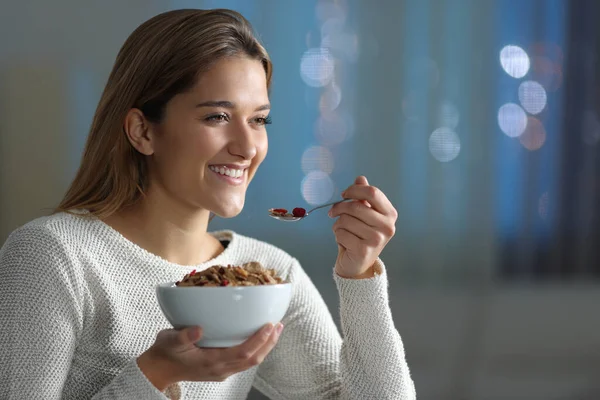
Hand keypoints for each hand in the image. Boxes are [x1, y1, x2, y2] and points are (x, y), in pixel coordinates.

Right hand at [137, 323, 282, 389]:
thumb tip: (198, 328)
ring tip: (275, 329)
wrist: (158, 369)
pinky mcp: (221, 368)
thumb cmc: (165, 352)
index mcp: (211, 362)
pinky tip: (259, 336)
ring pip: (251, 361)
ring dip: (265, 346)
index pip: (243, 353)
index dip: (259, 340)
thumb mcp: (170, 340)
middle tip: (279, 324)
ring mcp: (222, 370)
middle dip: (269, 343)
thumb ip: (183, 336)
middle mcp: (220, 369)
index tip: (269, 324)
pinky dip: (256, 348)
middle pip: (253, 359)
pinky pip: (244, 360)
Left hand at [329, 176, 397, 278]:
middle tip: (332, 212)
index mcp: (390, 214)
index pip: (372, 192)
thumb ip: (363, 196)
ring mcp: (377, 239)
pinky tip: (344, 241)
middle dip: (340, 208)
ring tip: (342, 230)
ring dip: (338, 224)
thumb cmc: (360, 234)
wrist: (358, 262)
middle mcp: (388, 226)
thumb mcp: (364, 213)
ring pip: (346, 220)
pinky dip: (337, 235)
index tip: (343, 194)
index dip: (354, 190)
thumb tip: (361, 178)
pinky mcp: (364, 251)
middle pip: (356, 206)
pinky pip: (341, 233)